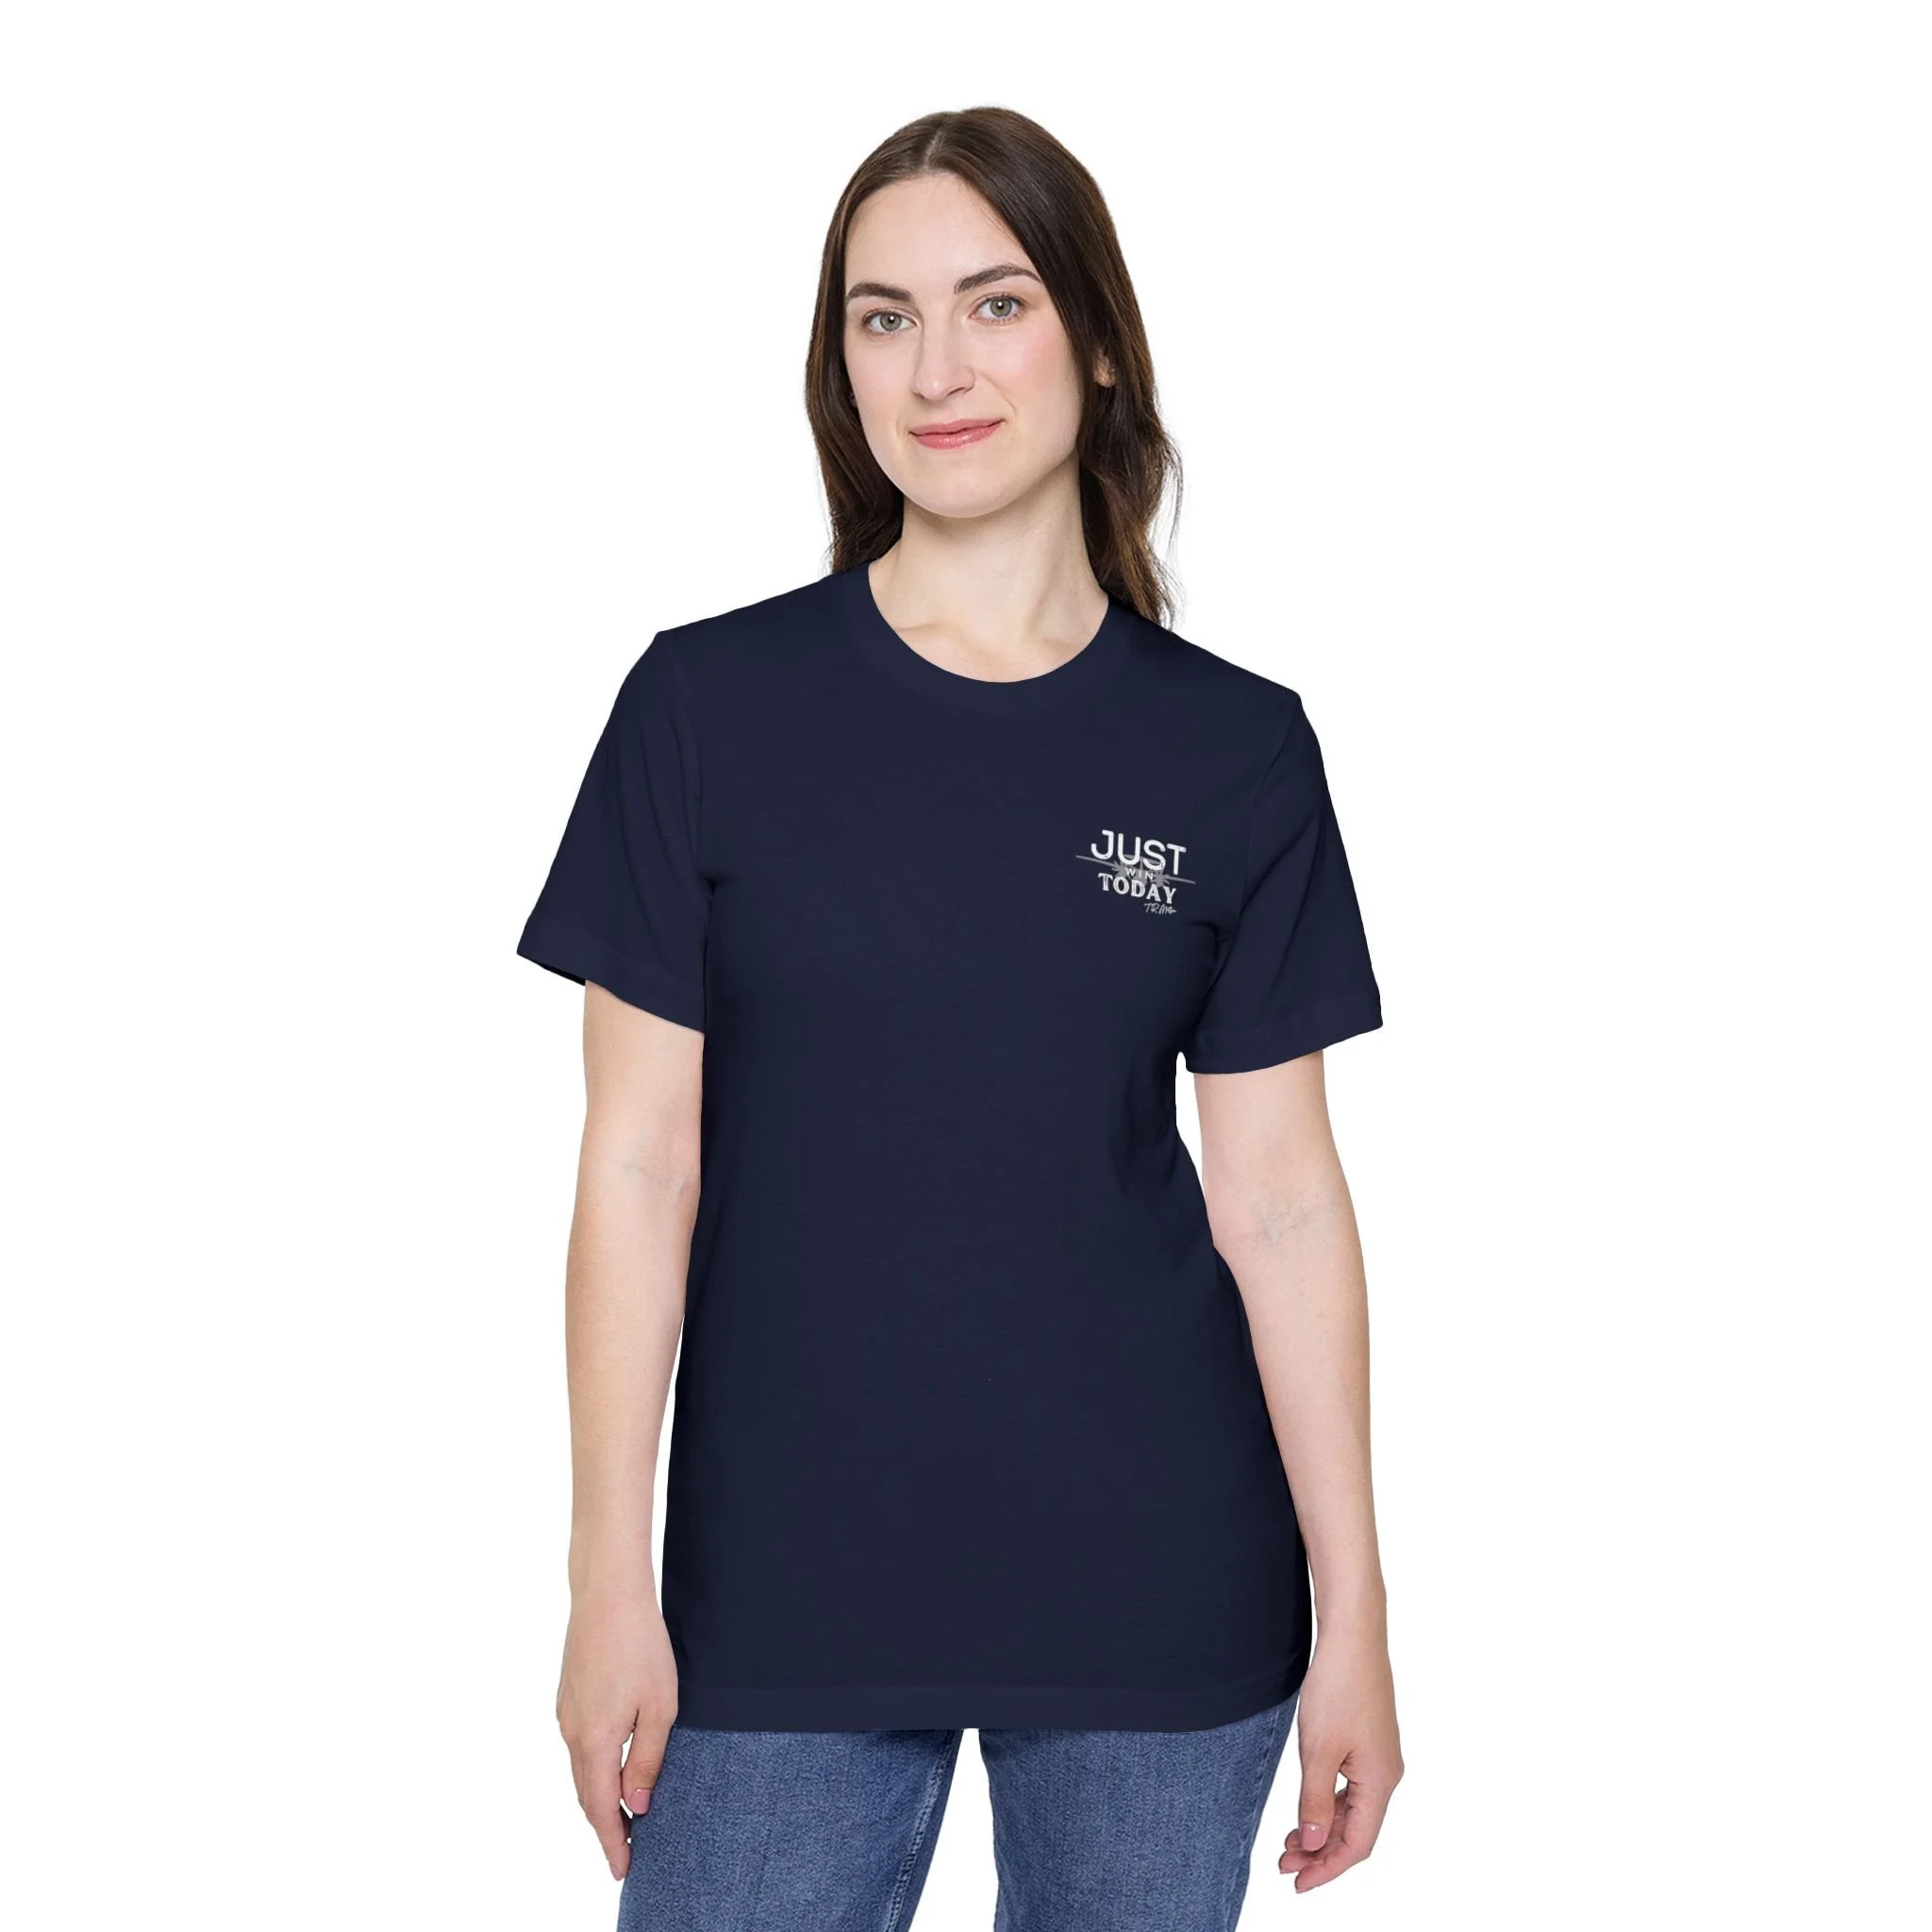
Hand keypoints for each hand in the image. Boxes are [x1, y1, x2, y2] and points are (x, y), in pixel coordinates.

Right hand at [556, 1588, 679, 1880]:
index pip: (602, 1809)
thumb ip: (647, 1759)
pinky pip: (579, 1745)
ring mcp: (566, 1712)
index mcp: (595, 1741)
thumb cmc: (640, 1644)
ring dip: (601, 1796)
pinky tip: (613, 1766)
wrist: (607, 1592)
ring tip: (627, 1815)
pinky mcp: (569, 1695)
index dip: (613, 1842)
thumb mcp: (660, 1707)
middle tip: (628, 1852)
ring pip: (582, 1769)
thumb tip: (638, 1805)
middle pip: (587, 1794)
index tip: (624, 1869)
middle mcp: (572, 1732)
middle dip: (607, 1826)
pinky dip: (594, 1767)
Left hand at [1278, 1623, 1403, 1890]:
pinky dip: (1329, 1804)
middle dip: (1322, 1852)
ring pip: (1354, 1810)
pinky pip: (1352, 1788)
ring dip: (1324, 1829)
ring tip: (1291, 1841)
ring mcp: (1379, 1757)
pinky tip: (1309, 1807)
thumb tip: (1316, 1846)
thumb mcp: (1318, 1749)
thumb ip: (1316, 1801)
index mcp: (1380, 1781)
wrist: (1352, 1635)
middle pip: (1357, 1831)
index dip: (1328, 1869)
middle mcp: (1386, 1773)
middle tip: (1284, 1863)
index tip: (1298, 1882)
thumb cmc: (1338, 1686)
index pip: (1358, 1844)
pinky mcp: (1368, 1741)